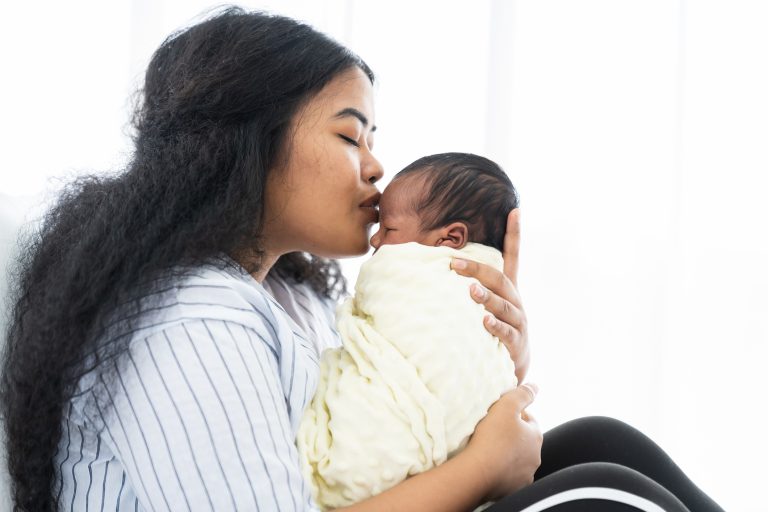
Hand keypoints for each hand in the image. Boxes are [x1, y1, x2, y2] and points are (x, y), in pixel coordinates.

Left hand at [451, 209, 529, 381]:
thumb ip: (471, 287)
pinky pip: (506, 332)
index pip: (513, 256)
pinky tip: (483, 321)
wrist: (512, 367)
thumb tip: (438, 267)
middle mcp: (515, 301)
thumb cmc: (492, 330)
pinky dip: (495, 326)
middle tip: (453, 264)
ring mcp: (518, 322)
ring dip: (486, 297)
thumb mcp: (486, 305)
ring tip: (471, 291)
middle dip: (477, 270)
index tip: (514, 210)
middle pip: (499, 279)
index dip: (515, 234)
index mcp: (508, 289)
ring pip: (504, 305)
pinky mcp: (517, 343)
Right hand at [464, 383, 541, 500]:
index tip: (501, 413)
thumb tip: (536, 386)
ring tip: (489, 448)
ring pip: (517, 460)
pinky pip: (508, 476)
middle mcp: (535, 458)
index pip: (530, 420)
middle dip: (512, 435)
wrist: (478, 472)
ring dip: (507, 453)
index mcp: (535, 437)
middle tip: (493, 429)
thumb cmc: (492, 437)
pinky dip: (501, 469)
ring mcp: (524, 475)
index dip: (516, 414)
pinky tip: (488, 465)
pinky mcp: (512, 489)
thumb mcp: (507, 406)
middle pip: (524, 441)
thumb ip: (523, 394)